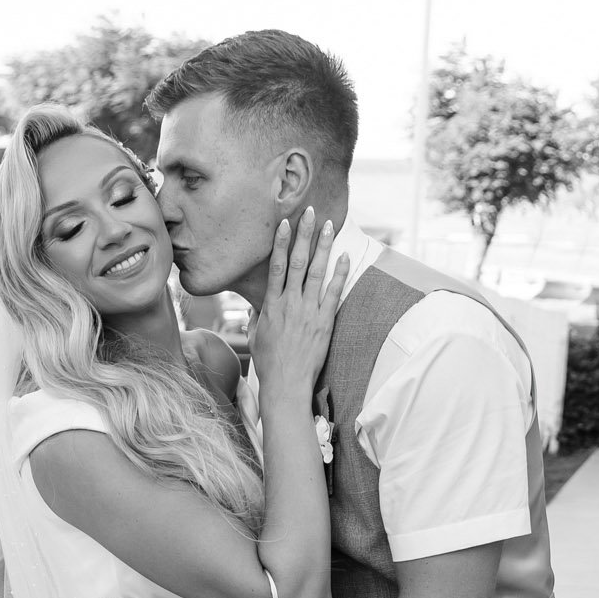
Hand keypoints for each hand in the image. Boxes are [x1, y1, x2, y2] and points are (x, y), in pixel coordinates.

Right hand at [249, 208, 350, 397]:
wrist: (286, 385)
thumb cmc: (269, 364)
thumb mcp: (256, 337)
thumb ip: (256, 317)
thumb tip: (254, 307)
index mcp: (271, 305)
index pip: (276, 266)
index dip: (280, 242)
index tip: (285, 223)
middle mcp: (290, 303)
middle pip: (298, 261)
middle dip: (304, 234)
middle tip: (311, 212)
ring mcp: (309, 311)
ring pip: (317, 271)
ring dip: (324, 246)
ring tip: (330, 225)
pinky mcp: (324, 322)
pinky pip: (334, 292)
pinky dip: (340, 273)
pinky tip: (344, 256)